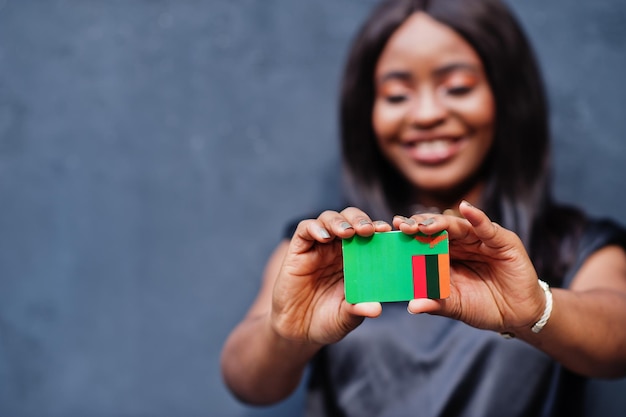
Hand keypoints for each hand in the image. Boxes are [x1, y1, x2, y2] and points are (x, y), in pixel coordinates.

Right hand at [271, 207, 390, 344]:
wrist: (298, 330)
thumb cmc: (327, 320)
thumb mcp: (346, 317)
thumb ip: (358, 310)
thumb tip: (377, 309)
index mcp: (358, 259)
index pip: (370, 234)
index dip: (379, 229)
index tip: (388, 231)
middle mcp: (339, 248)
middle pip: (351, 219)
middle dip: (361, 220)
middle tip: (369, 230)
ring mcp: (318, 247)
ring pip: (329, 219)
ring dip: (340, 221)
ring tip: (348, 232)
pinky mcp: (298, 249)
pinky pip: (305, 229)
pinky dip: (315, 228)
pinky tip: (325, 236)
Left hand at [397, 201, 545, 333]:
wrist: (518, 316)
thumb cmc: (484, 307)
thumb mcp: (457, 306)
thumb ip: (437, 303)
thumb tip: (412, 306)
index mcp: (445, 255)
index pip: (423, 240)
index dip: (408, 236)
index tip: (390, 233)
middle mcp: (461, 243)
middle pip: (437, 229)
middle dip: (419, 226)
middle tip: (402, 226)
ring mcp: (481, 240)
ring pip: (458, 226)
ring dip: (440, 222)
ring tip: (424, 224)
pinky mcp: (502, 241)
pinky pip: (487, 228)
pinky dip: (478, 218)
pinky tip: (466, 209)